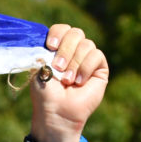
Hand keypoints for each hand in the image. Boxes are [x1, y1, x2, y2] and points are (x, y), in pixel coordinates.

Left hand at [30, 24, 108, 141]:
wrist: (57, 112)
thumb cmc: (46, 95)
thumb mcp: (41, 70)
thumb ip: (45, 52)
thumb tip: (49, 39)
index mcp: (57, 50)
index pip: (62, 29)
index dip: (58, 34)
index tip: (51, 46)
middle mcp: (73, 51)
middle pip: (75, 33)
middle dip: (65, 49)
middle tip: (58, 67)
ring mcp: (87, 58)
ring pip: (86, 44)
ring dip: (74, 63)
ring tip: (67, 81)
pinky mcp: (100, 67)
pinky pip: (96, 55)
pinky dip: (85, 68)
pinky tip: (79, 83)